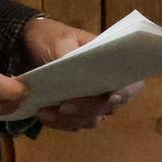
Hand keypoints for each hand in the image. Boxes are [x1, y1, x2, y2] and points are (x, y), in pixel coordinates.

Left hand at [21, 16, 143, 130]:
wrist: (32, 44)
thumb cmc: (52, 37)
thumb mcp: (59, 41)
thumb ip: (69, 55)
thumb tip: (77, 71)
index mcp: (109, 64)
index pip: (129, 83)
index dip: (124, 92)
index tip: (110, 97)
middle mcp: (105, 86)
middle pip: (108, 107)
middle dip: (87, 109)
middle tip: (64, 106)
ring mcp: (91, 100)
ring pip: (91, 119)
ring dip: (70, 119)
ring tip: (46, 112)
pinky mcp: (76, 111)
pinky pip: (74, 124)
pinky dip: (60, 123)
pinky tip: (44, 115)